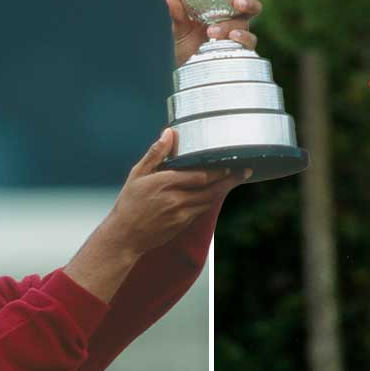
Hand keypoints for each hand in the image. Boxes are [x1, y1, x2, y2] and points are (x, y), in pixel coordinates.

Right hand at [99, 130, 247, 255]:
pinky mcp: (183, 225)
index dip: (216, 170)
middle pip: (210, 189)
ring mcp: (181, 215)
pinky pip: (203, 210)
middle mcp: (174, 200)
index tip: (228, 162)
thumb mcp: (137, 174)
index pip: (198, 176)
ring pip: (210, 200)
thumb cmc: (129, 203)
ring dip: (224, 189)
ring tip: (237, 178)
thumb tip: (169, 133)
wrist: (125, 236)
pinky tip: (218, 191)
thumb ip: (156, 154)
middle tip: (244, 170)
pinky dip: (211, 199)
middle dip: (229, 179)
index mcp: (162, 184)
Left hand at [169, 0, 261, 66]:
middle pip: (251, 6)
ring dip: (232, 24)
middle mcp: (233, 19)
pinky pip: (248, 42)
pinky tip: (230, 38)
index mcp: (222, 7)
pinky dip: (241, 38)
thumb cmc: (186, 45)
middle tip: (235, 2)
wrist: (187, 69)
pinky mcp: (239, 50)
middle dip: (247, 1)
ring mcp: (238, 34)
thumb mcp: (179, 27)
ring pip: (246, 24)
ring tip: (213, 31)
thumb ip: (178, 12)